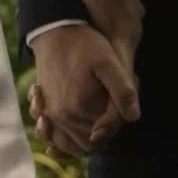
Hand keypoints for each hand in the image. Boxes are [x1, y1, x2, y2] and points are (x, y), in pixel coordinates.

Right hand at [27, 23, 140, 156]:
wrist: (55, 31)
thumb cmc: (85, 45)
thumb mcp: (110, 62)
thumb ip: (123, 91)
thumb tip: (133, 118)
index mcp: (82, 107)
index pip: (106, 135)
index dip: (116, 124)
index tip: (118, 103)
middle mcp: (63, 117)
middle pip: (89, 145)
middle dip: (101, 133)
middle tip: (107, 107)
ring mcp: (50, 115)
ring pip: (71, 146)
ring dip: (83, 140)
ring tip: (93, 121)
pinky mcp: (44, 110)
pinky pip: (52, 137)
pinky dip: (60, 139)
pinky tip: (72, 125)